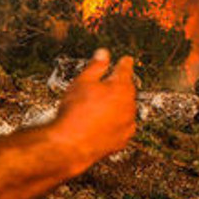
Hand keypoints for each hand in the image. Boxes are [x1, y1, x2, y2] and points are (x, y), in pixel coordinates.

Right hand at [51, 49, 136, 167]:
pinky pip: (124, 126)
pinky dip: (118, 122)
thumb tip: (103, 54)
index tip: (126, 60)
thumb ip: (96, 66)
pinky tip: (106, 122)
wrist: (69, 144)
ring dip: (119, 104)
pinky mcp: (122, 140)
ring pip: (127, 108)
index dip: (124, 63)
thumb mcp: (82, 81)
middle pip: (128, 89)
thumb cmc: (74, 113)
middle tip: (110, 83)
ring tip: (103, 105)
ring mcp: (127, 123)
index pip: (125, 69)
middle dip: (120, 85)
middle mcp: (128, 105)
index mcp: (120, 87)